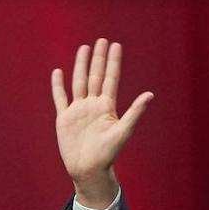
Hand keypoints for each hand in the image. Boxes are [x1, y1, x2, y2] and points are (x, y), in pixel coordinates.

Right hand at [51, 38, 153, 208]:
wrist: (89, 169)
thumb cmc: (108, 154)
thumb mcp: (123, 131)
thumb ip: (135, 112)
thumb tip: (150, 95)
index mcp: (107, 107)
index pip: (111, 79)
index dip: (113, 62)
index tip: (116, 45)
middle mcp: (93, 105)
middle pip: (95, 76)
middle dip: (98, 59)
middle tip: (101, 40)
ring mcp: (78, 110)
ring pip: (79, 82)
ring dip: (81, 66)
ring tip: (84, 49)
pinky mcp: (64, 118)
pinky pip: (60, 98)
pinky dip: (58, 85)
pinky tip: (58, 72)